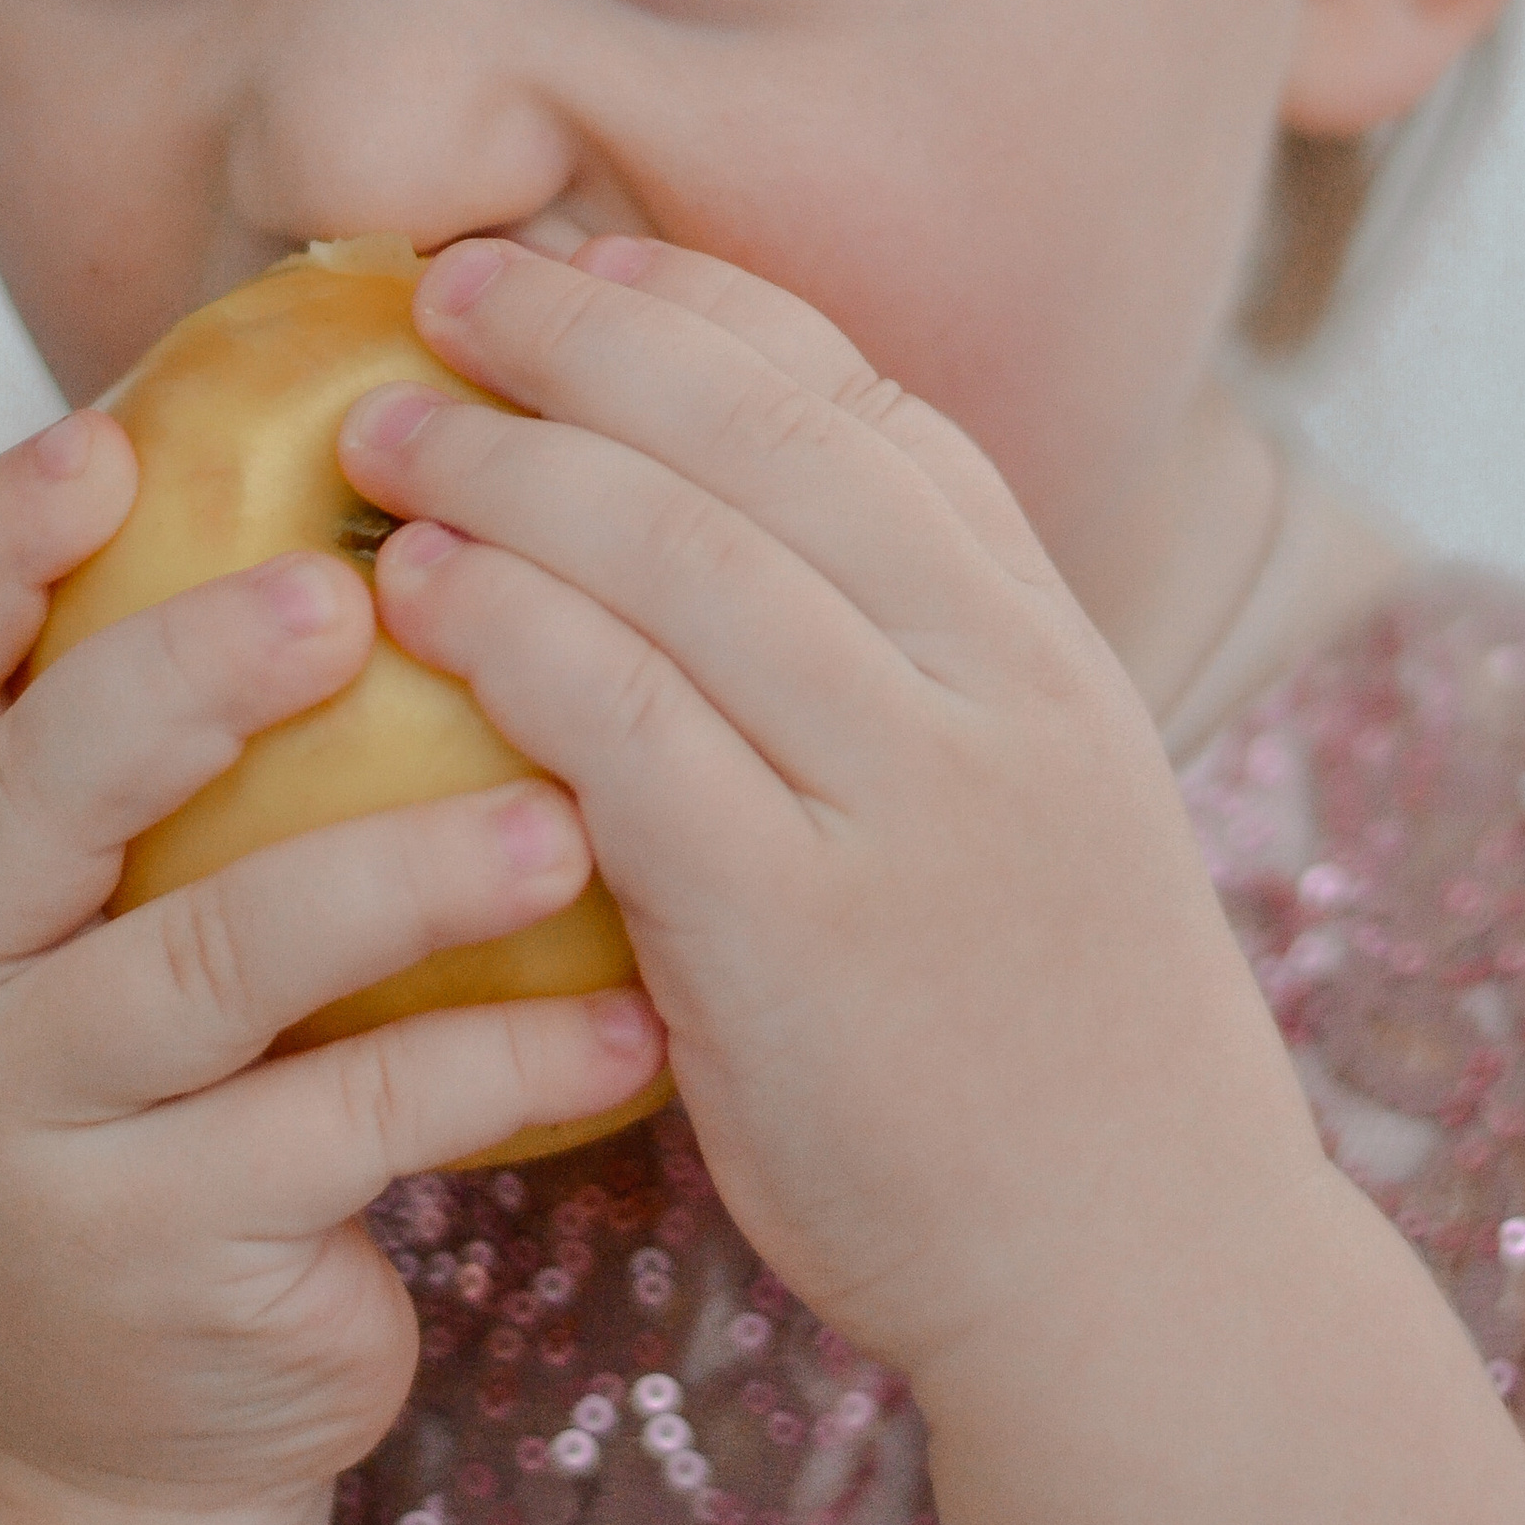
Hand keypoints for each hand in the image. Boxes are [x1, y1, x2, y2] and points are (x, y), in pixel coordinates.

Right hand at [0, 412, 665, 1517]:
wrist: (117, 1414)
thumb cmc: (168, 1070)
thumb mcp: (116, 897)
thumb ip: (178, 725)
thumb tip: (386, 458)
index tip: (116, 437)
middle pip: (35, 790)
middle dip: (187, 676)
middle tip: (354, 593)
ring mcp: (13, 1131)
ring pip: (210, 963)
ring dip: (397, 876)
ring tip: (561, 819)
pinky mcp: (146, 1263)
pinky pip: (348, 1127)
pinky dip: (503, 1063)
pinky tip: (635, 1022)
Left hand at [341, 235, 1296, 1384]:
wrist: (1142, 1269)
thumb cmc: (1048, 1044)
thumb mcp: (1033, 804)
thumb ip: (910, 668)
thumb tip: (718, 534)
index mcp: (1045, 640)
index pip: (870, 404)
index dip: (710, 311)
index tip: (585, 255)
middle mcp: (995, 684)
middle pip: (765, 440)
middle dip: (585, 339)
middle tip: (439, 293)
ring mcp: (910, 799)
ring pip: (686, 556)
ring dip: (513, 464)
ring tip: (382, 430)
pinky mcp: (802, 929)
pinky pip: (630, 724)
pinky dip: (513, 628)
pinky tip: (420, 592)